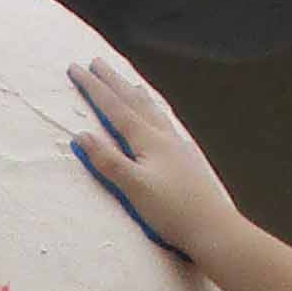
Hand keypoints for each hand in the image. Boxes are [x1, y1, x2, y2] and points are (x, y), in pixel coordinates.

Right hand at [67, 57, 242, 261]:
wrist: (214, 228)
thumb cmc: (173, 211)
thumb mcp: (134, 188)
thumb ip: (108, 161)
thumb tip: (82, 136)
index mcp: (148, 140)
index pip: (115, 108)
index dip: (94, 88)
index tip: (77, 69)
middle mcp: (164, 137)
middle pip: (134, 101)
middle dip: (113, 81)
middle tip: (97, 62)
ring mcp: (178, 147)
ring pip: (153, 111)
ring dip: (136, 94)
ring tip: (129, 82)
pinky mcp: (186, 159)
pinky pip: (165, 124)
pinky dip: (155, 112)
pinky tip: (159, 119)